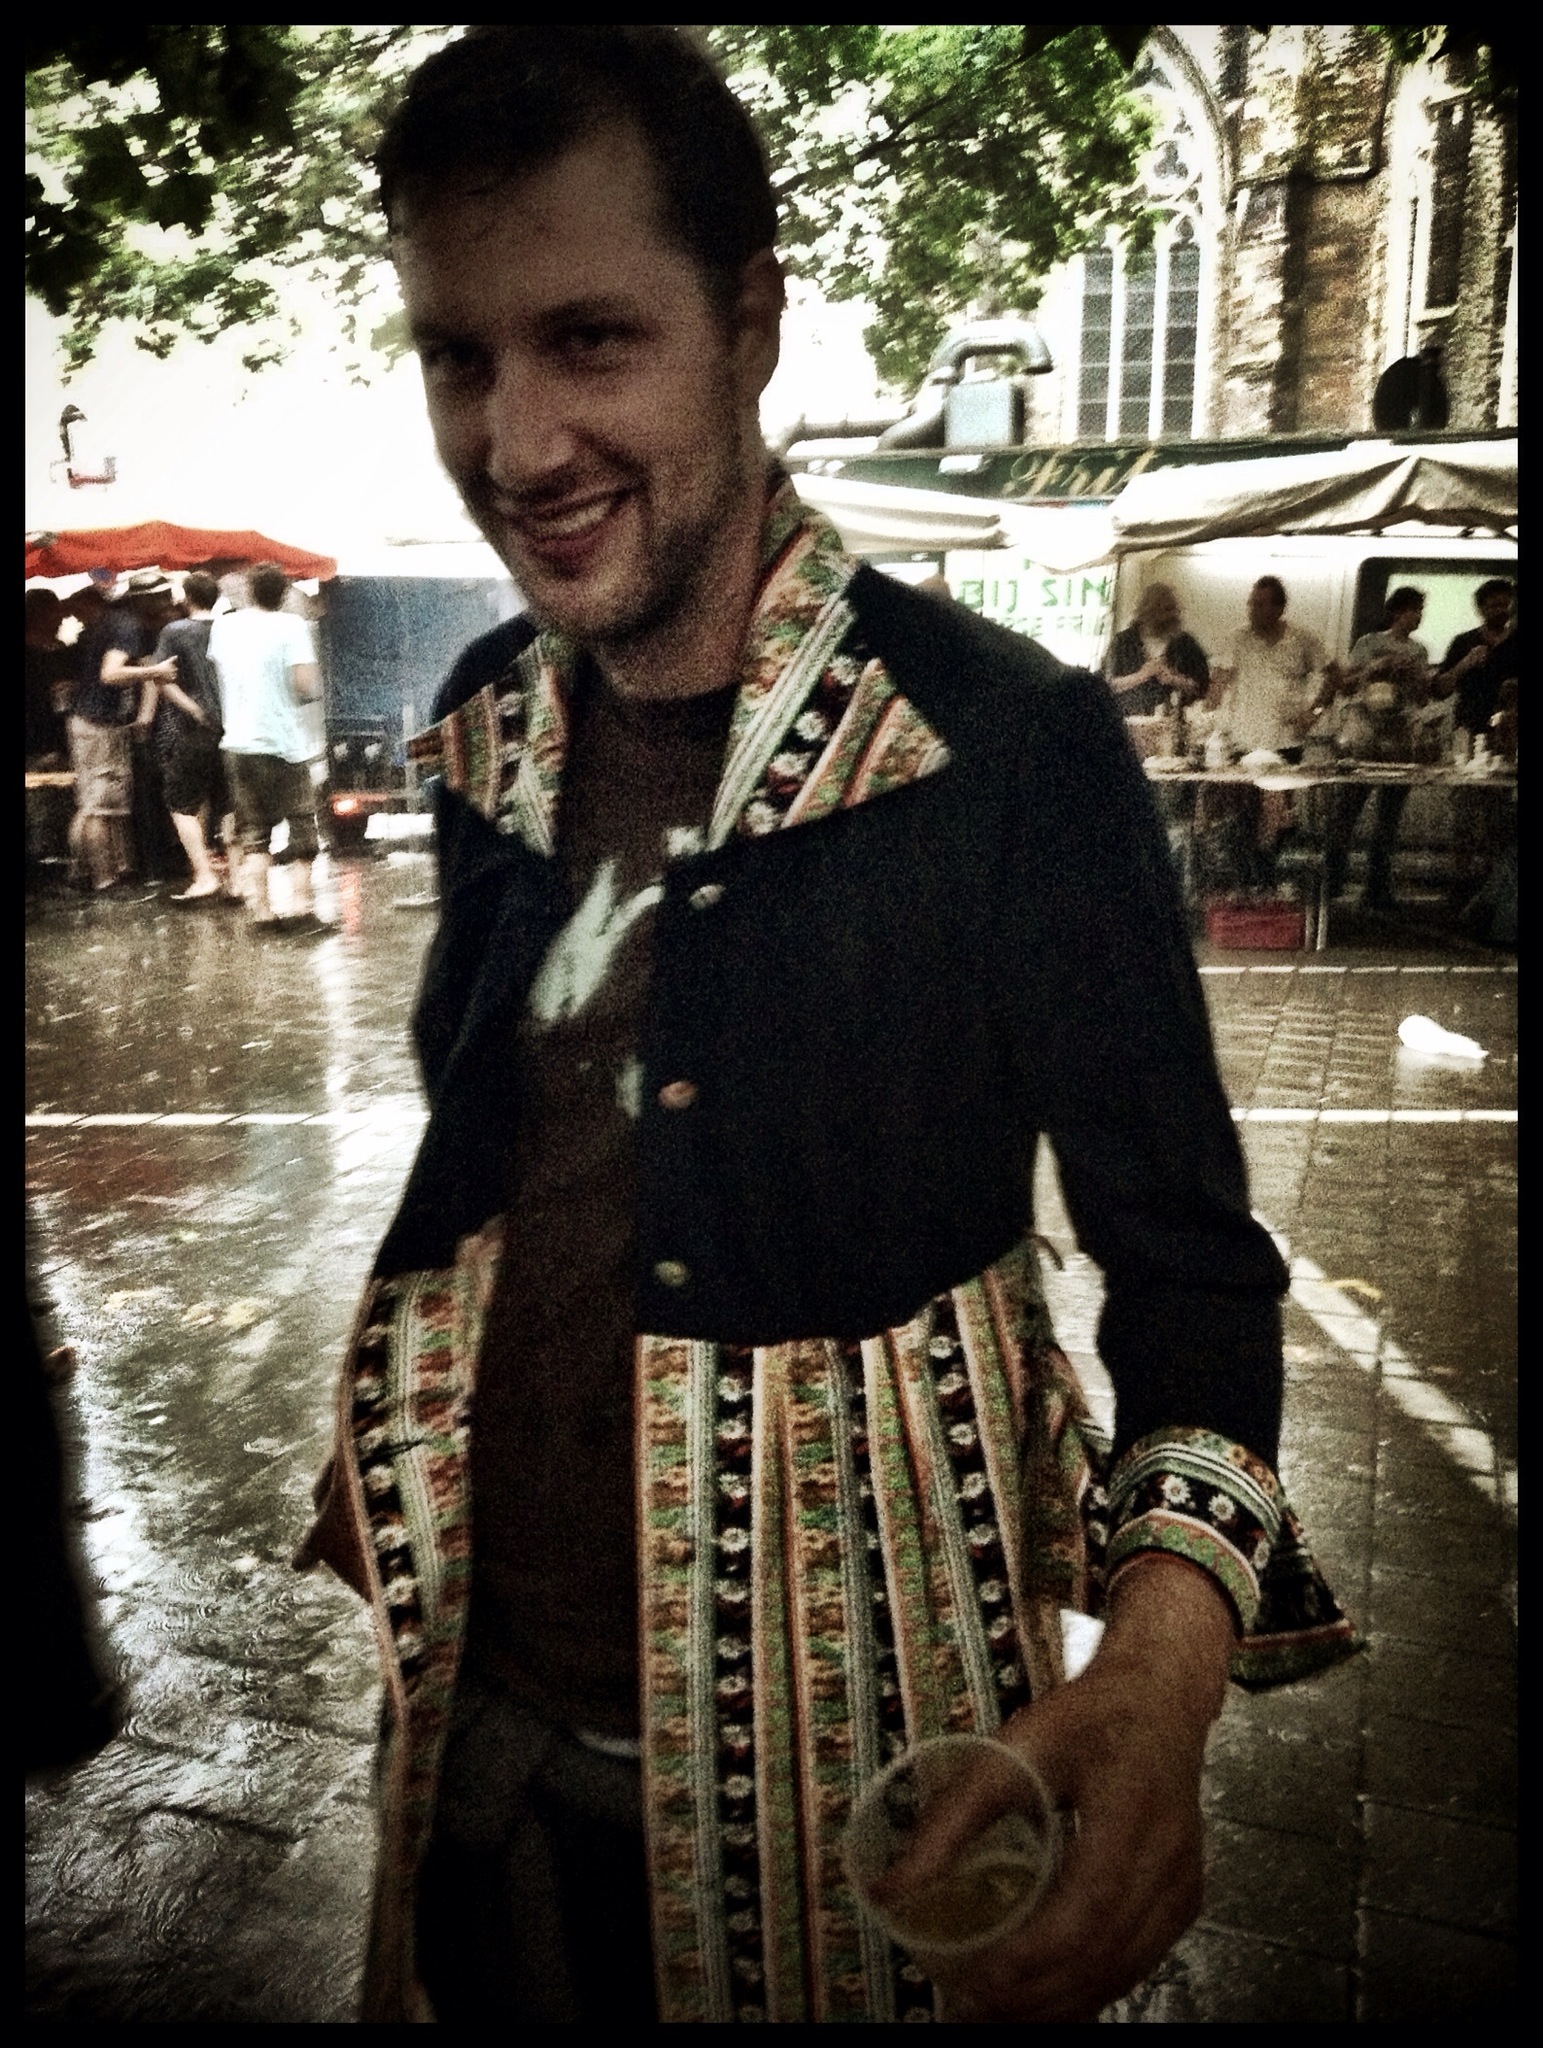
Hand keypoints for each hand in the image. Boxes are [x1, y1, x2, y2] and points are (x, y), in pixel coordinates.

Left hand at [917, 1557, 1233, 2021]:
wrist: (1160, 1700)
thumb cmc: (1091, 1718)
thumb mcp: (1014, 1746)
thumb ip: (954, 1817)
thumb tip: (892, 1887)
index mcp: (1130, 1808)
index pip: (1087, 1905)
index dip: (1034, 1955)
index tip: (978, 1980)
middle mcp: (1168, 1857)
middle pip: (1103, 1953)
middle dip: (1035, 1995)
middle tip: (970, 2010)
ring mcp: (1182, 1886)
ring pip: (1122, 1971)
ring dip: (1059, 2004)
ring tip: (995, 2013)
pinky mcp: (1183, 1903)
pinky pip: (1136, 1964)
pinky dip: (1087, 1989)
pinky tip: (1044, 1998)